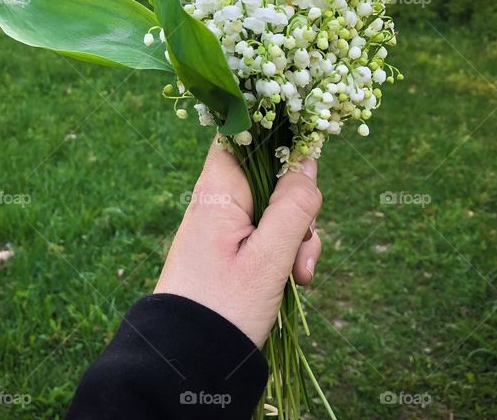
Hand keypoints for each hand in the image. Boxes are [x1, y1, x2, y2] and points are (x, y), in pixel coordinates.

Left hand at [155, 137, 322, 347]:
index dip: (278, 136)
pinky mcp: (231, 250)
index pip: (243, 134)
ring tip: (299, 277)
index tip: (309, 156)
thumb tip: (308, 161)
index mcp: (218, 191)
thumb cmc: (224, 307)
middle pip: (272, 177)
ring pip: (276, 210)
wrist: (187, 361)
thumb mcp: (269, 257)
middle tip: (302, 251)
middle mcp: (218, 201)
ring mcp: (225, 226)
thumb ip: (293, 206)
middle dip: (299, 209)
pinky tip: (294, 282)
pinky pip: (267, 236)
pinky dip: (285, 255)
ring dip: (297, 239)